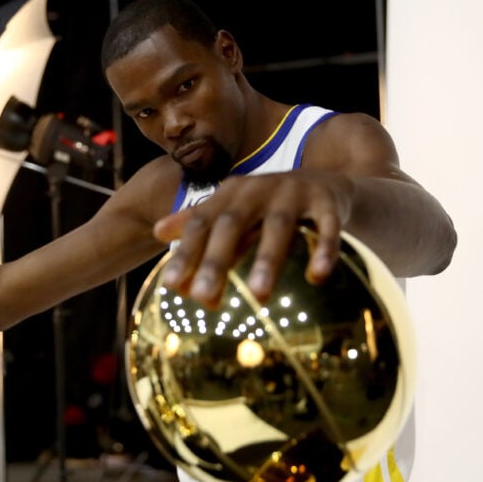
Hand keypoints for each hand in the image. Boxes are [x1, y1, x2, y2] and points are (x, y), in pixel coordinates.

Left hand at [151, 171, 351, 306]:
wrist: (326, 183)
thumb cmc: (266, 205)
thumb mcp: (230, 210)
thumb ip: (196, 223)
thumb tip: (155, 232)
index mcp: (230, 194)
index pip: (201, 224)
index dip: (186, 252)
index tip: (171, 286)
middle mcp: (257, 190)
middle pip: (233, 225)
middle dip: (217, 261)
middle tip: (201, 298)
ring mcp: (294, 193)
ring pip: (279, 227)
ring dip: (267, 260)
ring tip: (257, 295)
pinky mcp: (328, 202)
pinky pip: (328, 227)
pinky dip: (324, 250)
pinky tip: (317, 276)